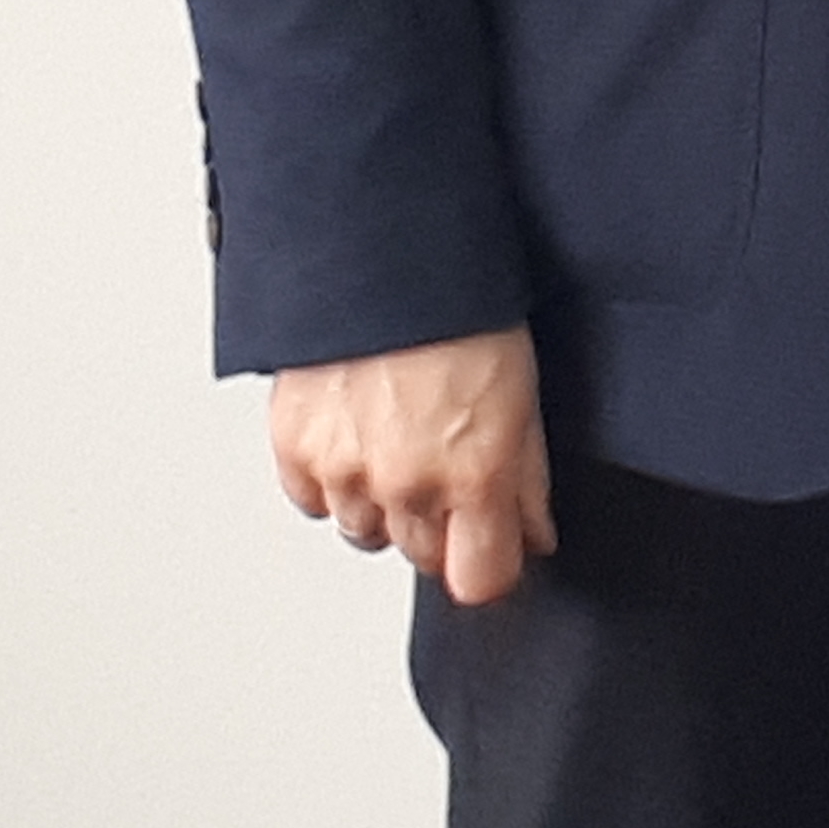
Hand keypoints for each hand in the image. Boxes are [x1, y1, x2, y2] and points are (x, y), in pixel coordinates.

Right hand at [268, 325, 557, 605]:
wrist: (382, 247)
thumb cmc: (462, 301)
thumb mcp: (525, 386)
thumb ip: (528, 476)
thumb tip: (534, 533)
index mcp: (473, 471)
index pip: (481, 580)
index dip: (493, 564)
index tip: (497, 544)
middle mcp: (405, 482)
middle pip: (424, 557)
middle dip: (443, 524)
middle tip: (450, 463)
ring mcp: (344, 470)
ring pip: (366, 531)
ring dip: (386, 502)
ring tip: (403, 434)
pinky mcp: (294, 447)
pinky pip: (313, 499)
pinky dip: (333, 479)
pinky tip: (357, 430)